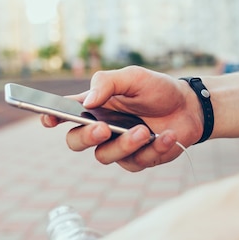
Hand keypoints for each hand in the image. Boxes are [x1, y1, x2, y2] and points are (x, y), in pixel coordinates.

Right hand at [41, 66, 202, 171]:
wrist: (189, 106)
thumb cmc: (157, 89)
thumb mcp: (133, 77)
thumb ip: (107, 83)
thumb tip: (87, 102)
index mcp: (94, 106)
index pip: (65, 113)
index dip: (51, 117)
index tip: (49, 119)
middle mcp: (101, 128)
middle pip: (76, 142)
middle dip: (86, 137)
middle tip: (103, 129)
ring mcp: (118, 147)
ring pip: (105, 156)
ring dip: (125, 144)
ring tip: (145, 131)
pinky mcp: (138, 160)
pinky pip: (138, 162)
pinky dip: (155, 148)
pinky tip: (168, 136)